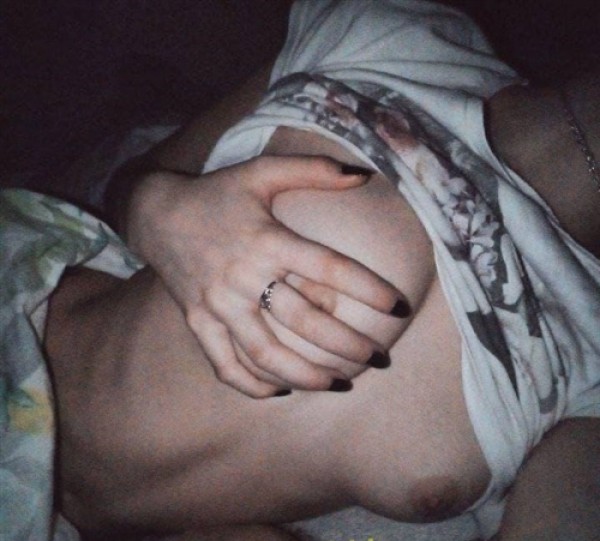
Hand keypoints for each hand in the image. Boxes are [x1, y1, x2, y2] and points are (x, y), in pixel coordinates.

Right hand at [123, 155, 408, 396]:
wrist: (156, 214)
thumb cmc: (217, 193)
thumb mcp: (262, 171)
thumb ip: (312, 169)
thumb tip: (364, 174)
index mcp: (267, 240)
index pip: (329, 269)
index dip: (370, 290)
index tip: (400, 308)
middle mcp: (244, 277)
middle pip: (305, 322)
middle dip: (348, 345)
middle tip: (379, 359)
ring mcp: (218, 305)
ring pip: (267, 354)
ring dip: (308, 376)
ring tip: (341, 384)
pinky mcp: (199, 322)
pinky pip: (225, 365)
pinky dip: (253, 385)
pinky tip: (281, 391)